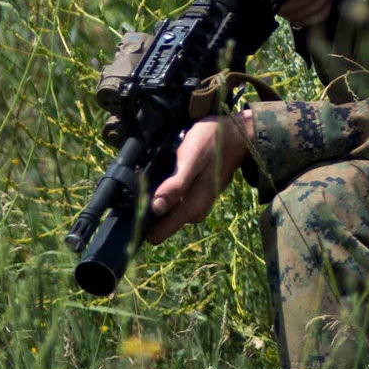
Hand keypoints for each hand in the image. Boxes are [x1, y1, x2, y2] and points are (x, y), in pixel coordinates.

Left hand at [142, 112, 247, 248]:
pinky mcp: (193, 197)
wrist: (236, 135)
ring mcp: (194, 206)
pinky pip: (171, 202)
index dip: (141, 221)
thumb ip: (176, 185)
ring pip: (163, 211)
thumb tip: (156, 209)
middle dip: (146, 206)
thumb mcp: (192, 159)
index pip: (156, 234)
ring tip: (153, 173)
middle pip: (157, 223)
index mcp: (191, 209)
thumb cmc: (213, 143)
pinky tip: (163, 175)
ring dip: (154, 197)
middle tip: (144, 181)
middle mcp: (192, 213)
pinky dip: (163, 191)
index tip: (132, 205)